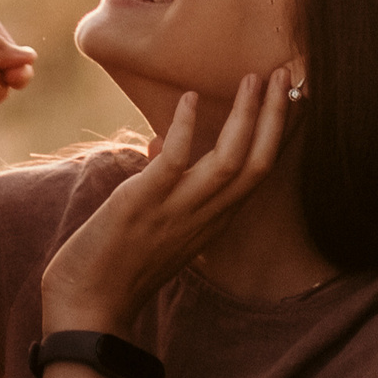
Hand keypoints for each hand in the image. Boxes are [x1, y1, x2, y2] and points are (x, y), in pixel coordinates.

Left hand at [40, 70, 291, 332]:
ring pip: (231, 161)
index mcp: (214, 220)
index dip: (278, 132)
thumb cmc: (118, 263)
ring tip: (253, 79)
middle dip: (275, 117)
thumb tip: (162, 146)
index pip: (258, 171)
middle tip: (282, 72)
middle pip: (258, 163)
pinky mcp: (143, 204)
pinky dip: (185, 127)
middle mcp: (206, 217)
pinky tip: (190, 98)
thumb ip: (167, 186)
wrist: (88, 305)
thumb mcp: (156, 221)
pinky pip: (175, 162)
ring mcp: (177, 211)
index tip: (288, 95)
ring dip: (246, 117)